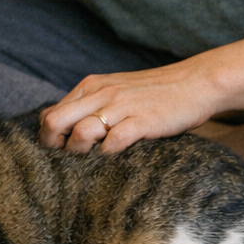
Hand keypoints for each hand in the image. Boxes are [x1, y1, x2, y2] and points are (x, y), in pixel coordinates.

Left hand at [38, 61, 219, 153]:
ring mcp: (122, 106)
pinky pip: (114, 141)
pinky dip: (108, 153)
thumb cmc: (153, 92)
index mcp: (91, 86)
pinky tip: (114, 156)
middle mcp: (102, 93)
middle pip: (55, 122)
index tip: (58, 152)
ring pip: (81, 132)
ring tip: (91, 159)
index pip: (50, 114)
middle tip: (66, 161)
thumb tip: (59, 126)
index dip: (48, 138)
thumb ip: (89, 104)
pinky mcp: (143, 121)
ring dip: (80, 151)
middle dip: (54, 147)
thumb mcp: (114, 90)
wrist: (195, 83)